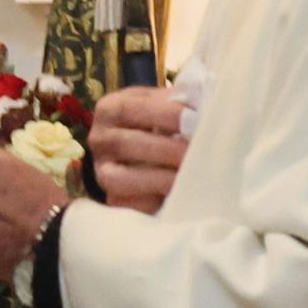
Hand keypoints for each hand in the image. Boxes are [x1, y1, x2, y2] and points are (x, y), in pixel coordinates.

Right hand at [86, 87, 190, 216]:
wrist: (143, 150)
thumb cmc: (158, 122)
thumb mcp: (163, 104)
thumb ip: (179, 102)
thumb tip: (207, 106)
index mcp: (109, 109)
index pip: (130, 108)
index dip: (163, 114)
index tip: (194, 118)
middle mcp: (99, 140)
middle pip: (124, 144)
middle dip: (164, 149)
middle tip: (195, 151)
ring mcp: (101, 172)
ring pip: (119, 178)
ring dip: (156, 178)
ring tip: (186, 176)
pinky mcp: (112, 199)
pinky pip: (126, 205)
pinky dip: (151, 203)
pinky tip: (175, 196)